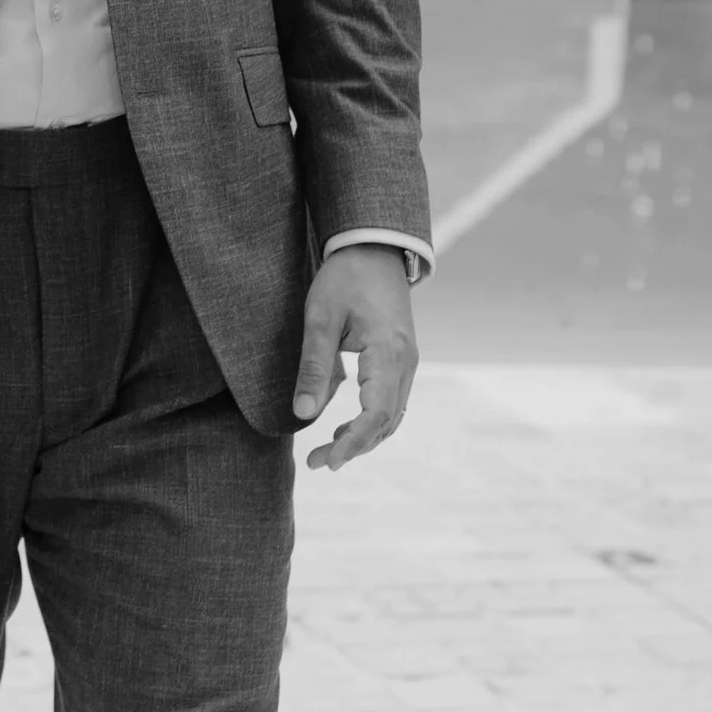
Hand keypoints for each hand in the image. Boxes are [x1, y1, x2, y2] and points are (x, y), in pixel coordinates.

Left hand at [293, 249, 417, 471]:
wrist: (374, 248)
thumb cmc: (344, 278)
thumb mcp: (320, 317)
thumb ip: (314, 367)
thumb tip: (303, 414)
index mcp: (389, 351)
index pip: (377, 413)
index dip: (353, 442)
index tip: (325, 460)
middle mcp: (406, 362)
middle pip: (386, 421)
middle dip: (352, 447)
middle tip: (314, 462)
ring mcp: (408, 362)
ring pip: (392, 416)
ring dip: (362, 438)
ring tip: (325, 452)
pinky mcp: (401, 360)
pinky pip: (391, 402)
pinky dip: (370, 422)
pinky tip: (342, 427)